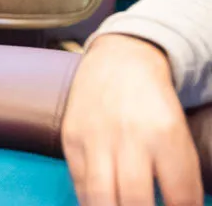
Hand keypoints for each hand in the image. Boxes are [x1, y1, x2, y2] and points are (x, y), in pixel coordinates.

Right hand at [62, 34, 202, 205]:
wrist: (119, 62)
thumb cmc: (153, 104)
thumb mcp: (179, 134)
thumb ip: (181, 174)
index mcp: (165, 135)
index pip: (179, 196)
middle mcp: (129, 136)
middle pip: (136, 201)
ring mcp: (95, 137)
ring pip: (101, 197)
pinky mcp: (72, 138)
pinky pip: (79, 183)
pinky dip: (91, 202)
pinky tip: (102, 204)